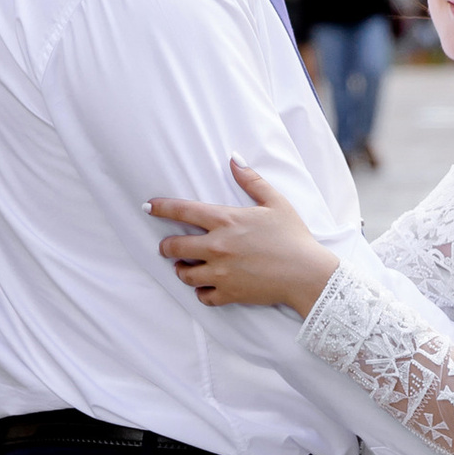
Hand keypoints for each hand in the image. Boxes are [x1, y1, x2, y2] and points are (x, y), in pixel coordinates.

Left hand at [150, 162, 340, 314]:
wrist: (306, 274)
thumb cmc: (293, 237)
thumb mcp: (275, 202)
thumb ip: (251, 180)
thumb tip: (234, 158)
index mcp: (225, 221)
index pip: (182, 210)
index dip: (160, 208)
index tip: (147, 207)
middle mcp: (217, 247)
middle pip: (173, 247)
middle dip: (166, 246)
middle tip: (168, 247)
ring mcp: (221, 272)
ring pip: (184, 274)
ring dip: (182, 270)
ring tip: (187, 267)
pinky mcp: (229, 293)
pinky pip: (202, 296)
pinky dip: (201, 292)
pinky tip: (207, 286)